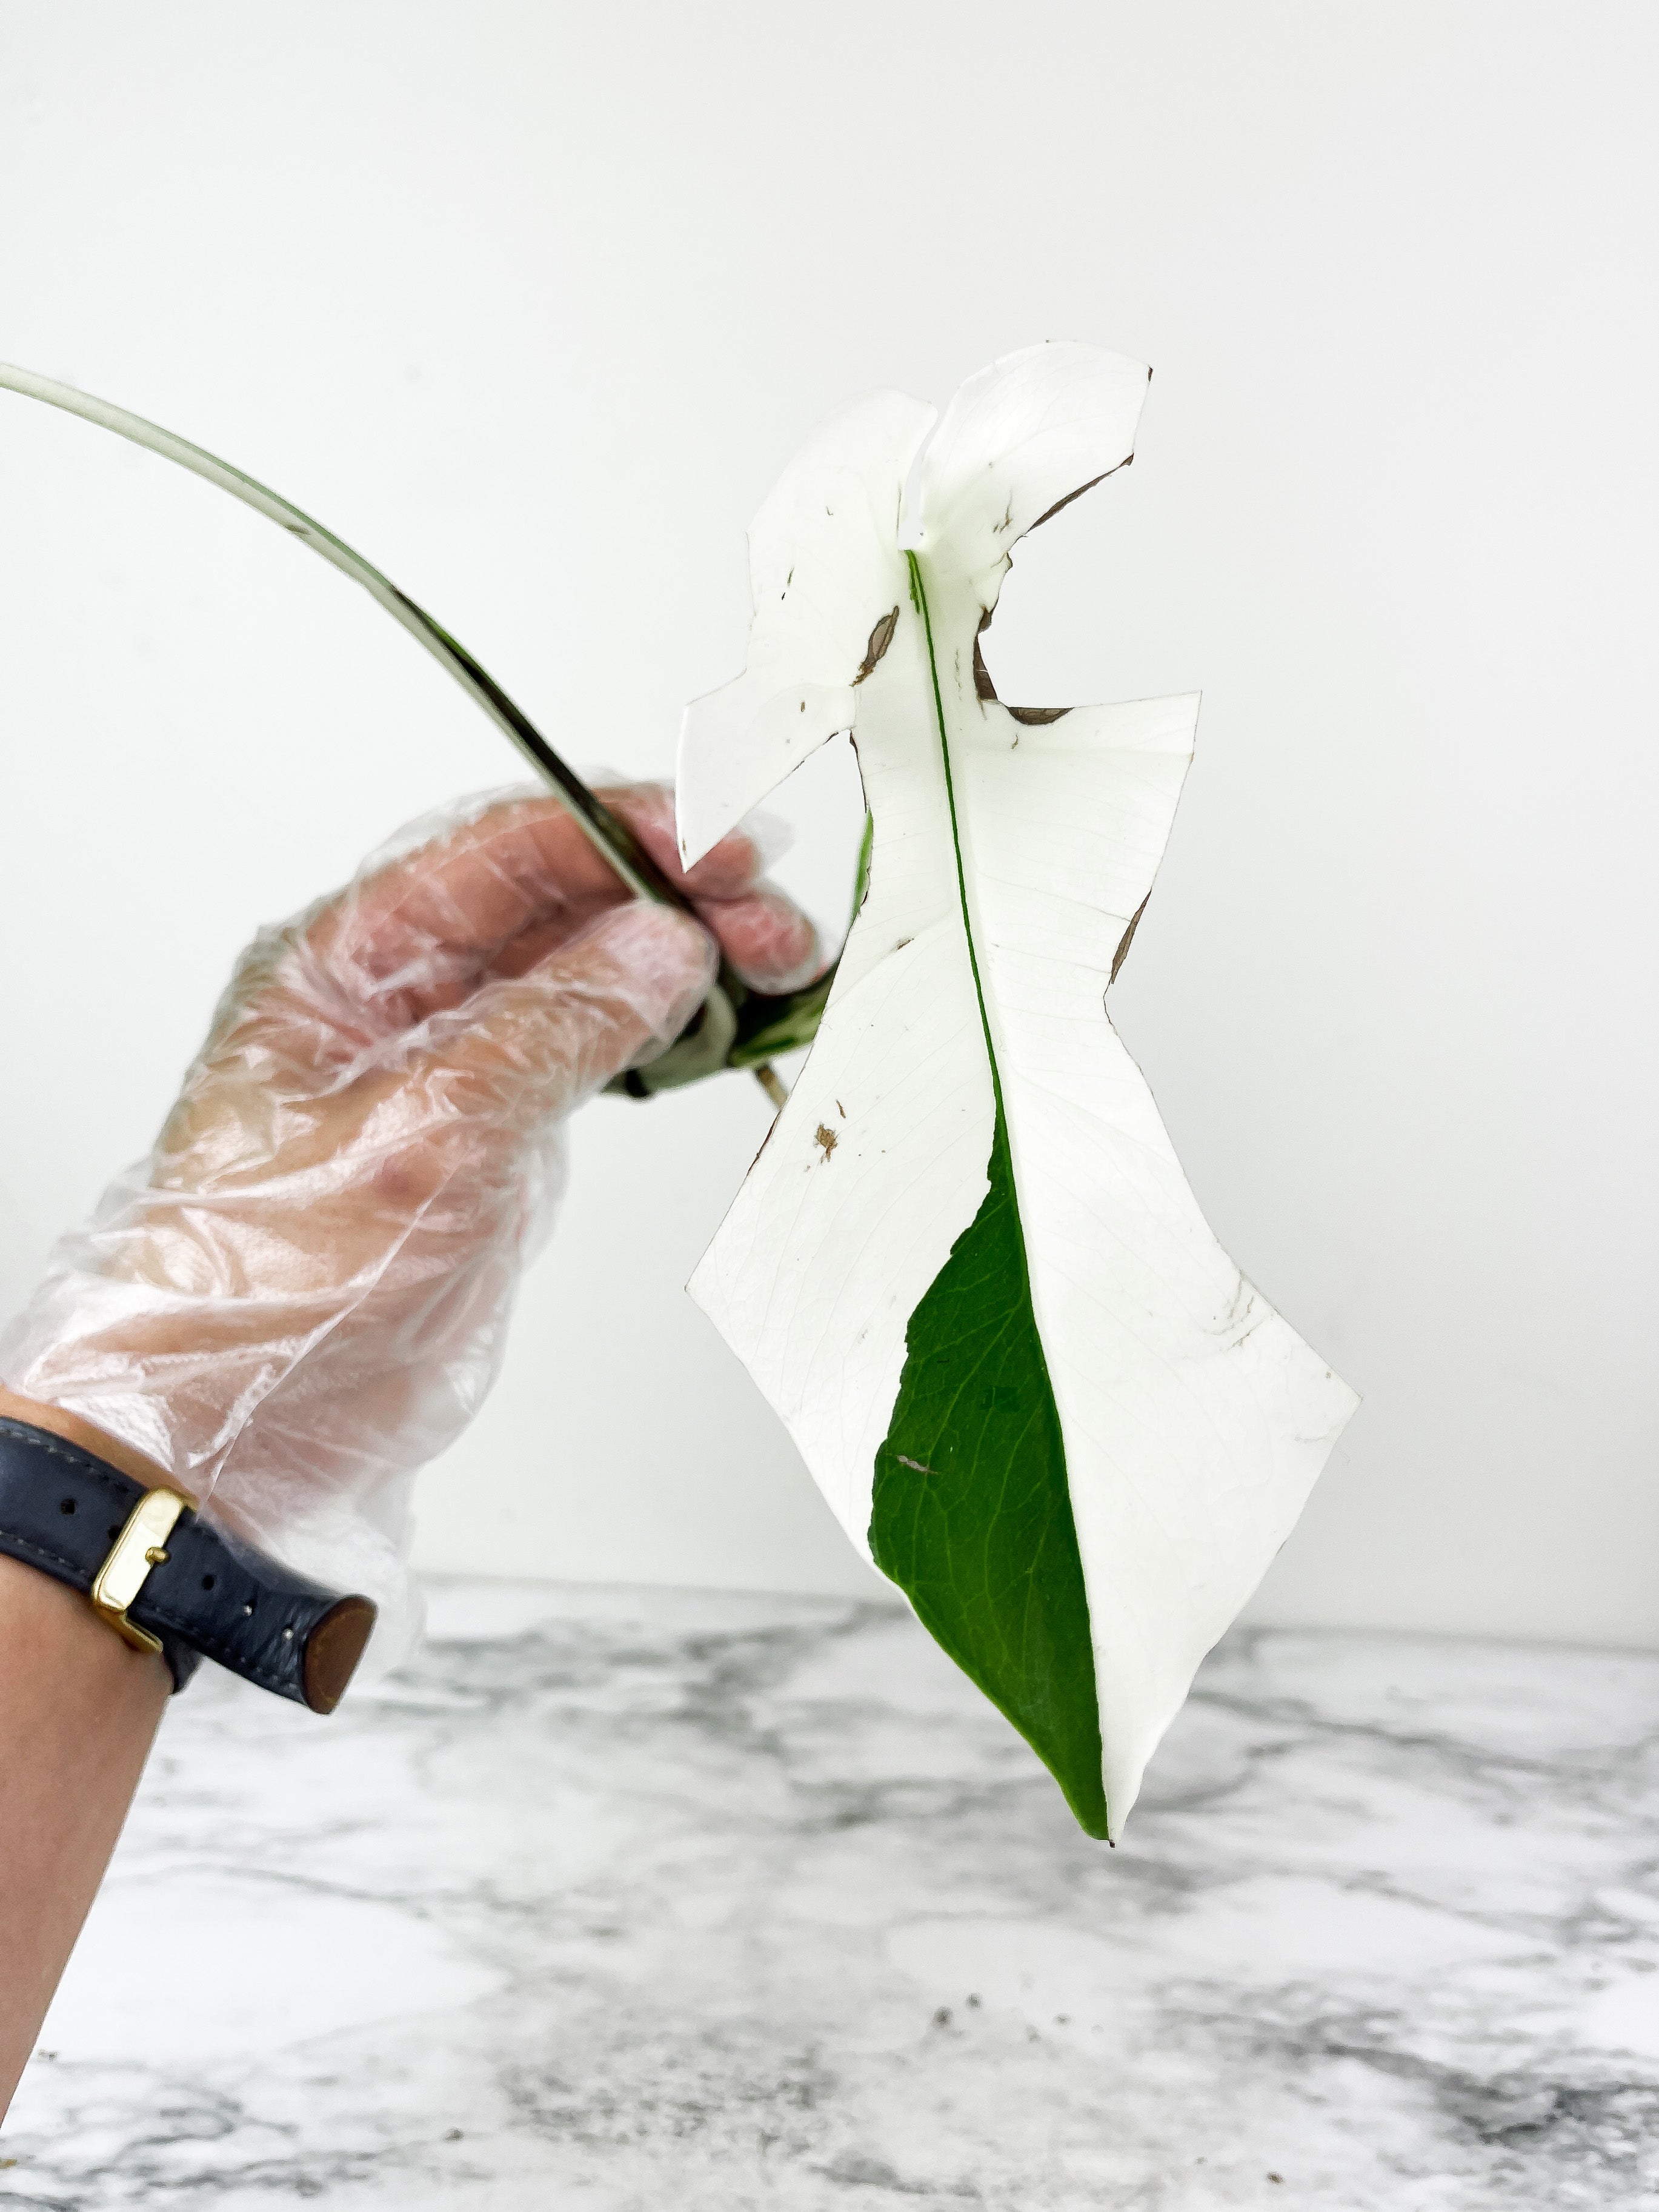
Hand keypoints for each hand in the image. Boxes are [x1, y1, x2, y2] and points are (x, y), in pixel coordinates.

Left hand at [0, 783, 816, 1659]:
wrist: (239, 1431)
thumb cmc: (269, 1288)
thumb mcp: (424, 1139)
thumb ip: (551, 1030)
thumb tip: (662, 945)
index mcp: (344, 962)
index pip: (502, 852)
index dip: (623, 835)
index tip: (720, 851)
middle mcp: (398, 998)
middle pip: (559, 904)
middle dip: (675, 900)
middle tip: (774, 927)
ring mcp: (450, 1065)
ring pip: (589, 976)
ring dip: (686, 966)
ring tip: (777, 973)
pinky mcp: (491, 1133)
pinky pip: (592, 1053)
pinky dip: (666, 1038)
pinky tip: (723, 1031)